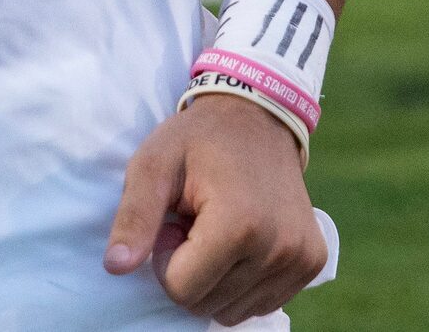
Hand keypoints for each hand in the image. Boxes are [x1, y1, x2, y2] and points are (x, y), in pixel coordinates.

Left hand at [106, 93, 328, 324]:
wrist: (258, 117)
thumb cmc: (197, 140)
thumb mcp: (153, 165)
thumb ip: (133, 217)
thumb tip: (115, 267)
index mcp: (240, 224)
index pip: (182, 289)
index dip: (166, 259)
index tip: (175, 220)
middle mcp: (279, 248)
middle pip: (207, 304)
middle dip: (190, 270)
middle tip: (195, 221)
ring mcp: (301, 258)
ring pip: (234, 311)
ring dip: (216, 278)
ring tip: (217, 228)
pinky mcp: (312, 262)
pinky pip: (261, 303)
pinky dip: (242, 282)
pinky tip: (242, 239)